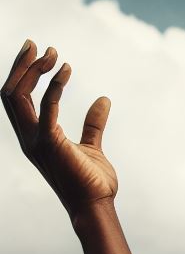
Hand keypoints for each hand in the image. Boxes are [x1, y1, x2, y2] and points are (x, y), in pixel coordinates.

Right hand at [2, 39, 117, 219]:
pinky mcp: (50, 144)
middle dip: (23, 66)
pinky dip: (55, 86)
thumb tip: (103, 99)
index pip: (17, 99)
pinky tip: (67, 71)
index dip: (23, 74)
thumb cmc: (94, 183)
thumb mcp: (93, 147)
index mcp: (33, 137)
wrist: (97, 207)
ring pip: (19, 96)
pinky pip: (47, 107)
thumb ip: (93, 123)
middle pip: (11, 92)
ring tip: (54, 53)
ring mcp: (36, 141)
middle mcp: (28, 137)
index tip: (40, 53)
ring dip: (34, 70)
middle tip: (40, 45)